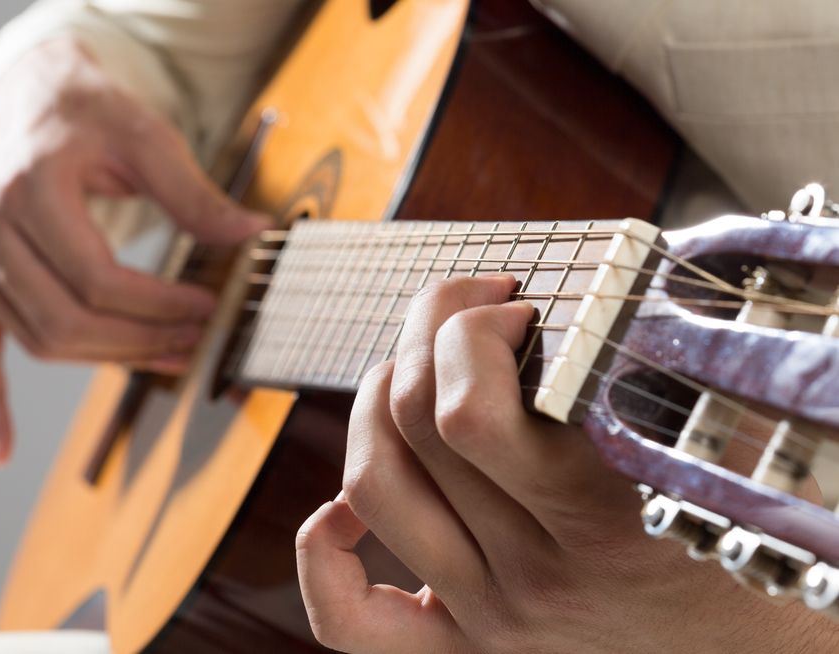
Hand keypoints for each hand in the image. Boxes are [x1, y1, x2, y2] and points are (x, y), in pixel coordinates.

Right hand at [0, 37, 267, 463]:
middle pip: (66, 319)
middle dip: (141, 340)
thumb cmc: (88, 111)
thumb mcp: (146, 137)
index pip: (97, 279)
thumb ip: (195, 194)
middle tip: (200, 338)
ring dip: (105, 361)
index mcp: (28, 189)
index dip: (159, 305)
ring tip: (170, 358)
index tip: (210, 307)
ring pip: (38, 339)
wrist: (27, 95)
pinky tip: (0, 447)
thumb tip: (256, 237)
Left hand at [297, 275, 836, 652]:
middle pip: (412, 423)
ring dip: (375, 398)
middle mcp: (530, 574)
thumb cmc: (753, 543)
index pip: (465, 410)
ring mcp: (489, 618)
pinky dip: (322, 550)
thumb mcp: (726, 454)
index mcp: (599, 519)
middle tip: (472, 307)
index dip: (470, 327)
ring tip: (414, 369)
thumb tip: (630, 267)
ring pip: (374, 485)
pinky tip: (348, 505)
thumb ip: (669, 370)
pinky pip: (350, 621)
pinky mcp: (465, 652)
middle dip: (426, 328)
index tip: (519, 305)